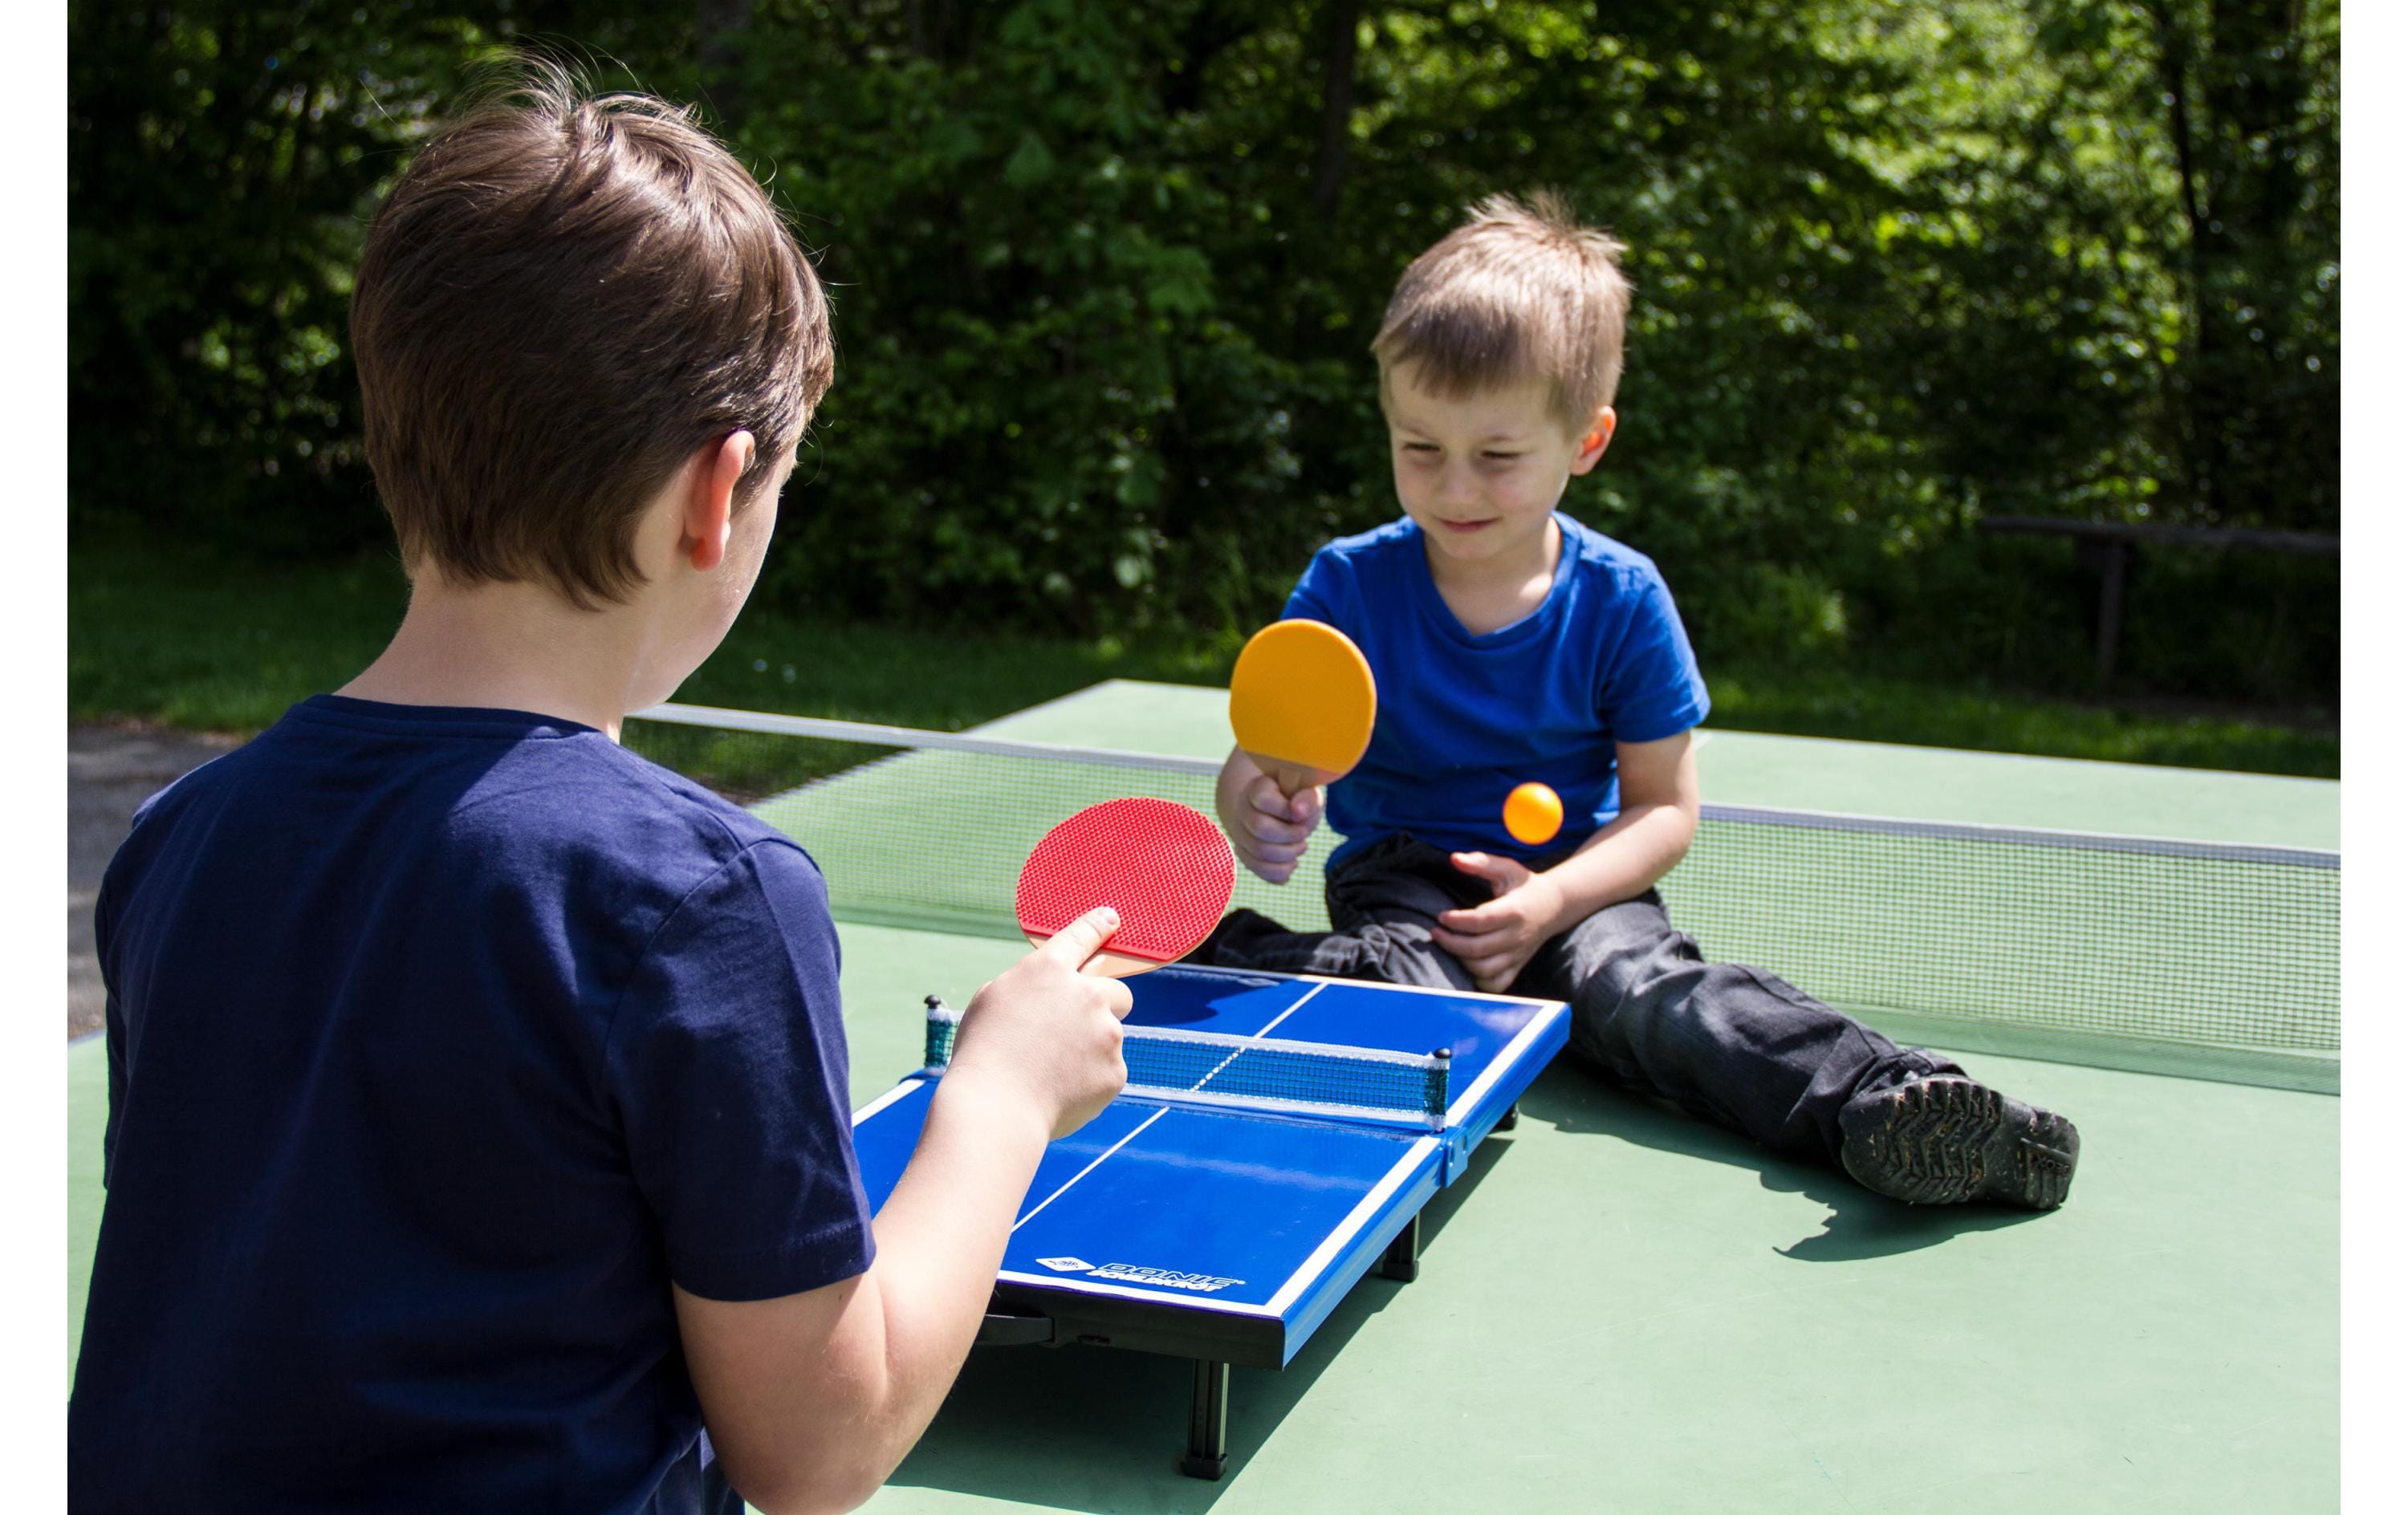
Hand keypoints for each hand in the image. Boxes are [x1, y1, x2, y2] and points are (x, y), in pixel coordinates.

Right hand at [945, 907, 1133, 1139]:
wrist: (996, 1108)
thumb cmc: (983, 1054)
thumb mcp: (992, 1001)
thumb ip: (1029, 987)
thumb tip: (1052, 993)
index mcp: (1049, 970)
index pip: (1082, 936)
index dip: (1098, 926)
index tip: (1112, 920)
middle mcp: (1086, 995)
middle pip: (1116, 992)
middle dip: (1102, 1007)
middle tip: (1073, 1031)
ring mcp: (1107, 1034)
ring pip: (1109, 1037)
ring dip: (1089, 1049)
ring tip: (1049, 1072)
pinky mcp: (1116, 1070)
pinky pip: (1107, 1071)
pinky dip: (1089, 1080)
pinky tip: (1058, 1091)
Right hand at [1219, 771, 1322, 884]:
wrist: (1279, 813)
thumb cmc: (1296, 802)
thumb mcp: (1308, 795)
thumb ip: (1308, 799)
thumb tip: (1298, 812)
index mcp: (1256, 789)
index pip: (1264, 800)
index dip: (1285, 810)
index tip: (1300, 814)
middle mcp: (1242, 810)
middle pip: (1260, 828)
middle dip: (1289, 835)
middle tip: (1304, 834)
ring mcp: (1239, 834)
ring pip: (1258, 853)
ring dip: (1287, 855)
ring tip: (1301, 848)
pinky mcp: (1244, 854)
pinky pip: (1257, 869)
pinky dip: (1279, 872)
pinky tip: (1292, 864)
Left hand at [1432, 853, 1567, 992]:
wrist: (1555, 906)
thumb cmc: (1524, 885)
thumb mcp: (1507, 868)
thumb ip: (1481, 862)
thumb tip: (1455, 858)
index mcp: (1514, 911)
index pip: (1481, 921)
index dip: (1457, 921)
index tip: (1441, 916)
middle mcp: (1517, 936)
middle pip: (1478, 948)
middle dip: (1451, 942)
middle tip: (1436, 932)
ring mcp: (1517, 954)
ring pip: (1485, 969)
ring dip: (1461, 961)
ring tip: (1448, 946)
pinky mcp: (1517, 965)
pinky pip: (1497, 983)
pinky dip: (1479, 981)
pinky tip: (1466, 965)